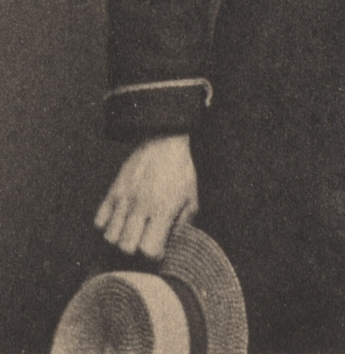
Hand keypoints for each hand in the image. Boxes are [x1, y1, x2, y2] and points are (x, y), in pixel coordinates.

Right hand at [95, 134, 197, 259]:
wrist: (164, 141)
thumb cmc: (181, 171)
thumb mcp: (191, 197)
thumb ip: (184, 224)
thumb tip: (174, 245)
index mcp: (163, 209)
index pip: (148, 249)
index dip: (153, 256)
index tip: (157, 250)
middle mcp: (141, 206)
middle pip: (125, 247)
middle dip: (134, 252)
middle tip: (142, 243)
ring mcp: (124, 198)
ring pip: (110, 236)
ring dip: (119, 240)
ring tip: (130, 233)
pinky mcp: (113, 190)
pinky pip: (99, 219)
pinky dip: (106, 226)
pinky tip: (119, 221)